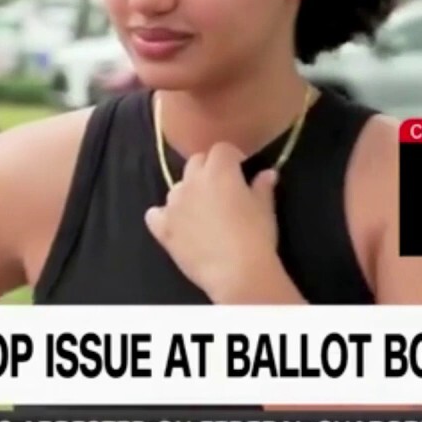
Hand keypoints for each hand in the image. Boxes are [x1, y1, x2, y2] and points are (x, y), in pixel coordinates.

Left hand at [145, 143, 280, 301]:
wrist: (237, 272)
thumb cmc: (256, 236)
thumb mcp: (265, 208)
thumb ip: (262, 187)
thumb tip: (267, 173)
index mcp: (219, 170)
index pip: (221, 149)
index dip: (232, 158)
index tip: (240, 171)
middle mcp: (192, 180)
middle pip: (196, 162)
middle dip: (208, 170)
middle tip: (222, 191)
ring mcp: (173, 203)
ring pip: (177, 187)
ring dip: (188, 193)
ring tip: (202, 212)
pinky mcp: (162, 227)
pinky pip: (155, 214)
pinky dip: (163, 215)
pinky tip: (175, 225)